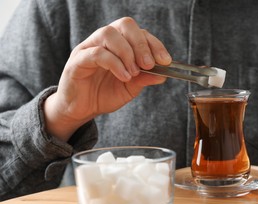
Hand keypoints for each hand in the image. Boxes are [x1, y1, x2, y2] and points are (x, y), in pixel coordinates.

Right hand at [44, 17, 171, 140]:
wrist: (82, 110)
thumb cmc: (104, 94)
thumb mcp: (130, 88)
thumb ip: (145, 78)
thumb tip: (164, 74)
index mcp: (118, 44)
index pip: (139, 32)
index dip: (154, 44)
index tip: (165, 60)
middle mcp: (103, 41)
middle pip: (124, 25)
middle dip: (141, 44)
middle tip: (149, 64)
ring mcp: (88, 48)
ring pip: (109, 34)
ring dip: (127, 53)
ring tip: (133, 73)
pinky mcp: (77, 60)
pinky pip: (96, 53)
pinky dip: (114, 64)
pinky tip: (123, 77)